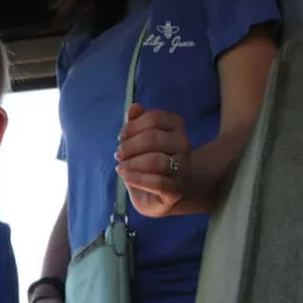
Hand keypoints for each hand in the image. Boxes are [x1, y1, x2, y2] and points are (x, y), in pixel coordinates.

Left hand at [115, 103, 190, 217]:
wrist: (160, 194)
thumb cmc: (147, 161)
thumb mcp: (138, 140)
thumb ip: (136, 122)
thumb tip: (135, 107)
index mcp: (175, 127)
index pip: (154, 118)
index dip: (132, 127)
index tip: (121, 137)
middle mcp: (183, 144)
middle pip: (153, 138)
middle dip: (129, 146)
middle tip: (119, 154)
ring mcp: (182, 167)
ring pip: (156, 160)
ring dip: (132, 163)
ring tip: (121, 167)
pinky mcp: (176, 189)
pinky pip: (157, 182)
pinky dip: (136, 178)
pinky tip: (126, 176)